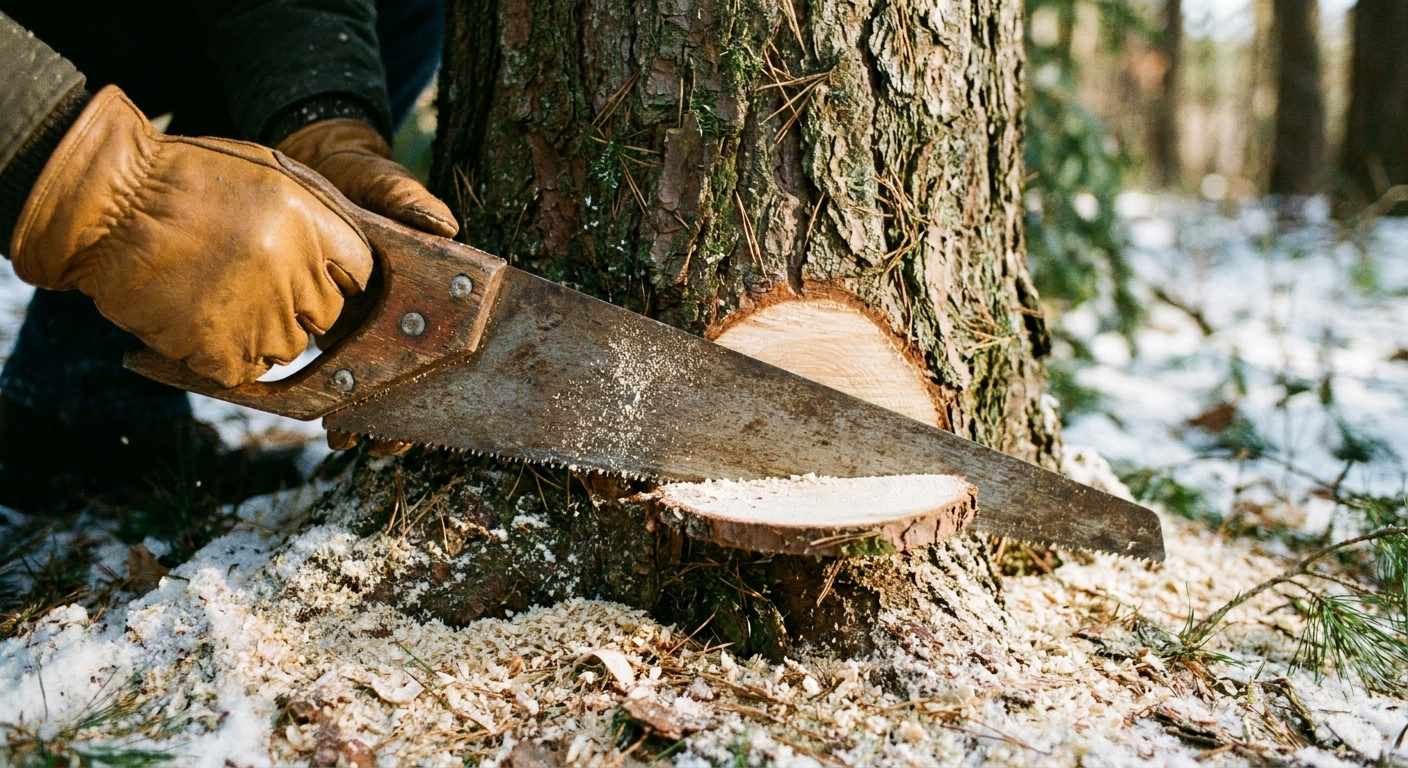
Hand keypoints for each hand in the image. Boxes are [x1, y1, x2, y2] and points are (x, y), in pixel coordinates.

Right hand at [9, 86, 374, 387]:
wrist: (106, 205)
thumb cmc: (181, 179)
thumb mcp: (265, 171)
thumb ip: (312, 211)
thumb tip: (341, 251)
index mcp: (314, 225)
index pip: (357, 273)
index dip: (331, 276)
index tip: (306, 274)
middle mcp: (297, 273)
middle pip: (324, 316)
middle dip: (295, 304)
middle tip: (249, 283)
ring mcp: (262, 315)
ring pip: (286, 348)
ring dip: (259, 333)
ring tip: (215, 297)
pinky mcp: (222, 349)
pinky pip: (242, 371)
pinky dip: (219, 355)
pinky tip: (194, 321)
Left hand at [281, 118, 455, 455]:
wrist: (313, 166)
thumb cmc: (360, 174)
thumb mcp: (384, 181)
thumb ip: (409, 201)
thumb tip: (444, 228)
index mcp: (423, 284)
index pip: (447, 339)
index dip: (445, 383)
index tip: (431, 412)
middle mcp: (399, 308)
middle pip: (411, 375)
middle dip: (398, 417)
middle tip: (382, 444)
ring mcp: (364, 317)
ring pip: (372, 378)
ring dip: (362, 415)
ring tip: (343, 438)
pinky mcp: (330, 317)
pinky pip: (336, 363)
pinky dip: (330, 393)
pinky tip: (321, 418)